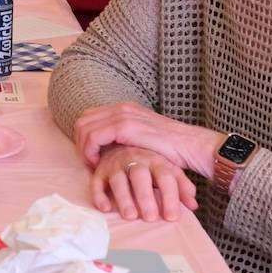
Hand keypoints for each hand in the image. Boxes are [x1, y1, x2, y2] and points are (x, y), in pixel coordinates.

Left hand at [72, 101, 223, 179]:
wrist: (191, 146)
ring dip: (84, 148)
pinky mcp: (124, 126)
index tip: (92, 155)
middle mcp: (122, 108)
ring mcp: (123, 114)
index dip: (85, 137)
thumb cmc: (171, 149)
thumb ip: (126, 138)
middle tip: (89, 161)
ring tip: (94, 164)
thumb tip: (109, 148)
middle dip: (80, 142)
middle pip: (83, 120)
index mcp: (125, 108)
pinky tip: (99, 163)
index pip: (90, 116)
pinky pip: (94, 136)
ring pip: (85, 128)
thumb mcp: (144, 138)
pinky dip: (90, 151)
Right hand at [89, 144, 196, 221]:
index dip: (169, 197)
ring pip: (118, 179)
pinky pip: (97, 182)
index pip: (165, 177)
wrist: (122, 145)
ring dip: (124, 198)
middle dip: (145, 197)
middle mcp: (136, 160)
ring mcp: (116, 164)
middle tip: (150, 218)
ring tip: (130, 216)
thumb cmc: (149, 165)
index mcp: (156, 160)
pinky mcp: (100, 171)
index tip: (172, 218)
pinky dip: (99, 195)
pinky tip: (105, 209)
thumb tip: (193, 205)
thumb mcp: (169, 171)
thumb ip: (182, 186)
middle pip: (140, 176)